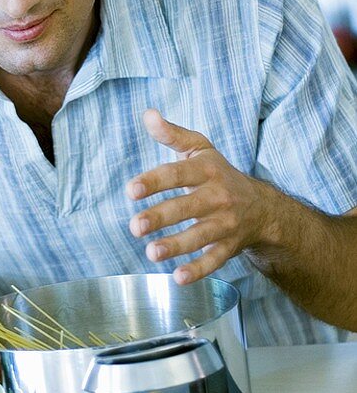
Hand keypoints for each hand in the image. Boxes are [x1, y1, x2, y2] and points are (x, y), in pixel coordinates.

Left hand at [126, 108, 277, 284]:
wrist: (263, 207)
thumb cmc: (219, 174)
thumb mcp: (200, 150)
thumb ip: (173, 135)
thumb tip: (148, 114)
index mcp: (207, 170)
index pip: (178, 174)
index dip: (154, 181)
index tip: (130, 190)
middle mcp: (218, 196)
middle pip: (187, 206)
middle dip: (160, 217)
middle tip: (134, 226)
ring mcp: (226, 223)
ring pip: (201, 236)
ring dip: (176, 246)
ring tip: (151, 253)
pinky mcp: (230, 247)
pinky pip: (215, 260)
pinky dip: (198, 270)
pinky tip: (177, 278)